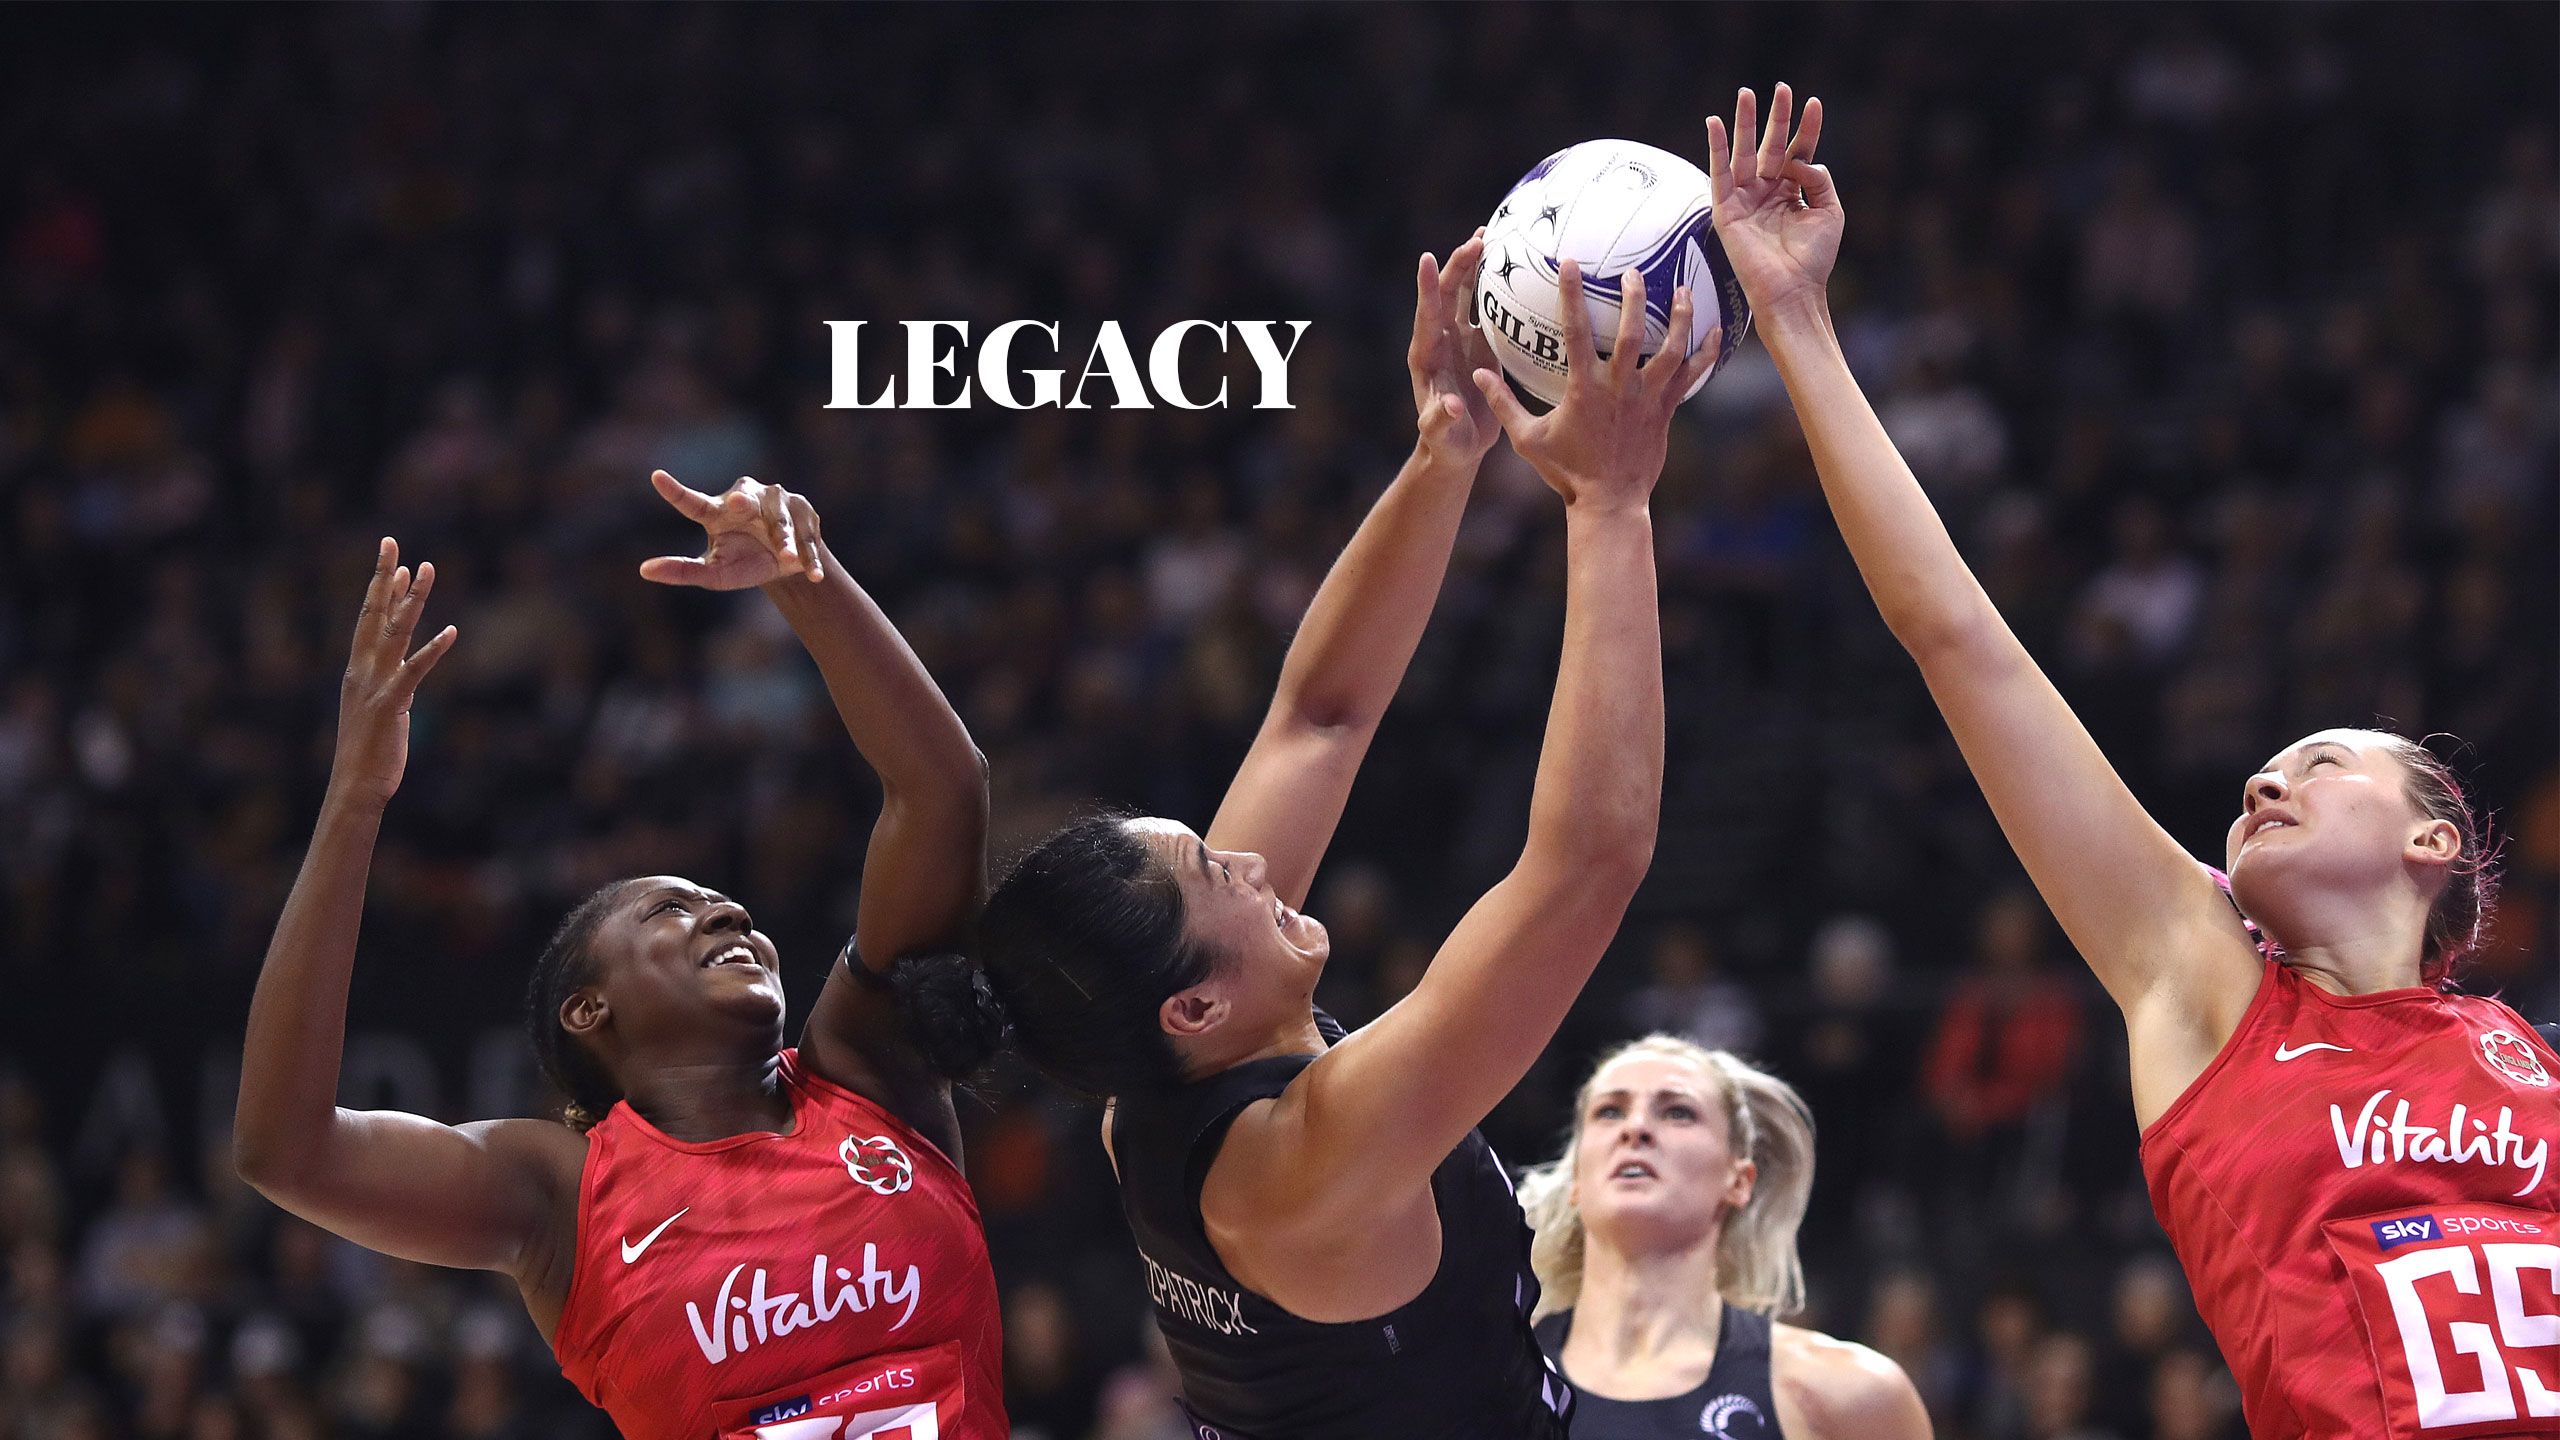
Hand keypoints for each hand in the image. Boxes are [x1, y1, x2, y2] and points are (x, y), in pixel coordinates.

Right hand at [332, 538, 456, 806]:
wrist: (356, 786)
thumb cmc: (369, 752)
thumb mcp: (379, 708)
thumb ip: (390, 684)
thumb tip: (402, 667)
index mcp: (357, 670)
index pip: (368, 619)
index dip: (381, 588)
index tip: (393, 560)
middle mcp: (362, 670)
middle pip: (373, 613)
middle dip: (384, 576)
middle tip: (392, 542)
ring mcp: (375, 685)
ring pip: (395, 632)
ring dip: (411, 599)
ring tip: (426, 568)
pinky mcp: (392, 704)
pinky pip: (415, 671)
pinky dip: (433, 650)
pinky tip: (451, 631)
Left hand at [638, 470, 824, 589]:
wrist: (787, 565)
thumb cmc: (743, 563)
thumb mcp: (715, 574)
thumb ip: (684, 571)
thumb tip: (644, 570)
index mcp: (717, 512)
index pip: (693, 503)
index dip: (675, 491)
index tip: (656, 477)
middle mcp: (745, 498)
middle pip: (744, 500)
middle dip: (744, 501)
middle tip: (739, 503)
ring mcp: (777, 501)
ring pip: (780, 521)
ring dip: (784, 541)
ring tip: (787, 559)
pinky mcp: (804, 511)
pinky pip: (805, 535)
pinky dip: (808, 555)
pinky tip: (811, 573)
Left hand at [1410, 231, 1501, 464]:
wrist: (1457, 446)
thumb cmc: (1446, 443)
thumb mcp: (1443, 435)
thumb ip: (1442, 420)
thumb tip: (1451, 406)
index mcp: (1426, 357)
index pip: (1426, 315)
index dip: (1426, 288)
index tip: (1427, 257)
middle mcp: (1441, 340)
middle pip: (1447, 294)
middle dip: (1460, 265)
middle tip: (1480, 240)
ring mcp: (1460, 339)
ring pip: (1466, 294)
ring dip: (1476, 267)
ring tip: (1492, 236)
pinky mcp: (1480, 344)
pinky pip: (1488, 309)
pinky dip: (1497, 287)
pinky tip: (1517, 269)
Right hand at [1471, 261, 1715, 510]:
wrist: (1609, 503)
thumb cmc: (1567, 472)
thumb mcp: (1526, 438)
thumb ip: (1502, 403)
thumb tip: (1476, 374)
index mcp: (1584, 388)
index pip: (1576, 331)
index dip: (1572, 294)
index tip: (1571, 263)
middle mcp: (1619, 388)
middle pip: (1633, 332)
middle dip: (1635, 298)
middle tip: (1633, 272)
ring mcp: (1647, 399)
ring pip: (1671, 350)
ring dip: (1680, 317)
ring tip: (1683, 289)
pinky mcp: (1666, 411)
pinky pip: (1692, 376)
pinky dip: (1707, 352)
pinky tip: (1717, 330)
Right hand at [1704, 83, 1841, 314]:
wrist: (1792, 291)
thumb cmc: (1813, 259)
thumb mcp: (1830, 212)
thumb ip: (1818, 178)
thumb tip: (1797, 159)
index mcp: (1792, 193)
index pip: (1798, 152)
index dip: (1807, 128)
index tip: (1813, 102)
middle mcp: (1767, 193)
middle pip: (1770, 146)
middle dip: (1775, 117)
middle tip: (1780, 88)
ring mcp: (1746, 200)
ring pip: (1744, 154)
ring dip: (1744, 123)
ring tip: (1746, 94)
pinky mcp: (1727, 211)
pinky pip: (1720, 174)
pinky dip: (1717, 148)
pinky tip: (1716, 124)